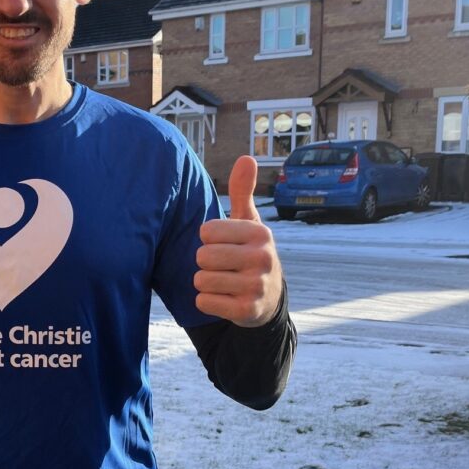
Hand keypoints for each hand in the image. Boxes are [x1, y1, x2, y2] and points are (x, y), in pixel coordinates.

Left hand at [194, 155, 282, 326]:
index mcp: (260, 233)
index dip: (208, 239)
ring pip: (201, 280)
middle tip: (221, 266)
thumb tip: (247, 157)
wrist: (268, 299)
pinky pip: (204, 301)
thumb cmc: (249, 253)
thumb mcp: (249, 222)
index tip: (222, 244)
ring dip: (204, 282)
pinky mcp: (247, 311)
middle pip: (203, 256)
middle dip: (204, 262)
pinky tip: (223, 299)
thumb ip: (242, 191)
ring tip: (222, 282)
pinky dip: (206, 301)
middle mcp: (263, 258)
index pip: (207, 231)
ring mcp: (256, 286)